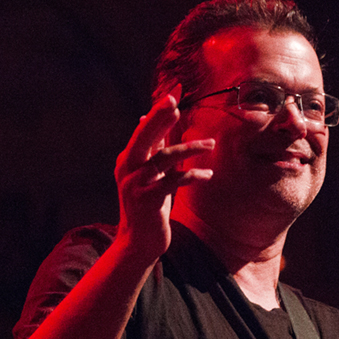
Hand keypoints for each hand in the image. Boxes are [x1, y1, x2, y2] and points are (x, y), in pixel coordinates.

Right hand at [113, 88, 213, 261]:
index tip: (172, 96)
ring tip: (211, 144)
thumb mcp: (148, 174)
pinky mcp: (147, 200)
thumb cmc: (147, 205)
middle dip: (160, 118)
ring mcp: (135, 184)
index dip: (157, 113)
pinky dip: (193, 175)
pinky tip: (208, 174)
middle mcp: (127, 169)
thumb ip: (150, 149)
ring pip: (164, 157)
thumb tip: (145, 117)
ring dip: (190, 147)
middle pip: (144, 137)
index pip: (143, 131)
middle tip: (175, 102)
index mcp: (128, 160)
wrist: (138, 242)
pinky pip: (174, 180)